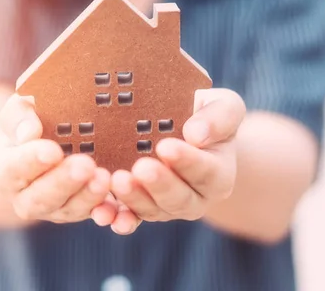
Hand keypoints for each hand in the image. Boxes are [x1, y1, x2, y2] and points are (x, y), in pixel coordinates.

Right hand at [0, 94, 116, 224]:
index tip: (52, 150)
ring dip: (88, 196)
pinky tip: (118, 209)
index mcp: (7, 171)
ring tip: (104, 178)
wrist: (51, 140)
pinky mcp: (83, 212)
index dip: (32, 161)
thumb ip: (19, 116)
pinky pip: (96, 217)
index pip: (14, 169)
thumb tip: (29, 132)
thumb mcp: (20, 108)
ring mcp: (56, 209)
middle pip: (41, 198)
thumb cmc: (33, 120)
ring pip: (69, 210)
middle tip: (85, 165)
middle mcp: (27, 198)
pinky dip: (108, 215)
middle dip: (64, 182)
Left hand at [109, 88, 245, 234]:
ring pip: (152, 210)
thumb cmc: (203, 114)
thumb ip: (219, 117)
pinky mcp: (139, 209)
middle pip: (179, 198)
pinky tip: (101, 213)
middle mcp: (194, 197)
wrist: (184, 133)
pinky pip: (129, 218)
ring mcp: (166, 207)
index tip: (166, 146)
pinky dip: (116, 217)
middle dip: (159, 184)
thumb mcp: (223, 106)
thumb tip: (196, 135)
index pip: (205, 170)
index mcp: (218, 173)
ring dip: (134, 198)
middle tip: (141, 168)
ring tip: (118, 180)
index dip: (186, 161)